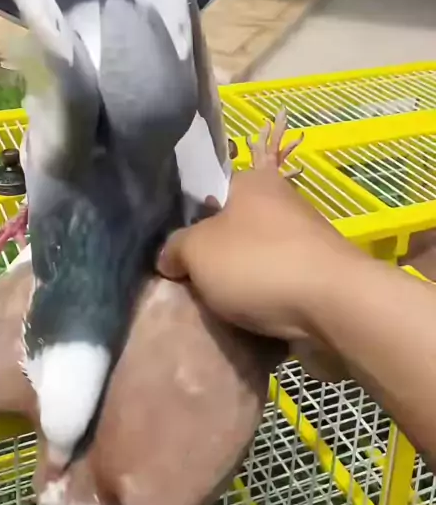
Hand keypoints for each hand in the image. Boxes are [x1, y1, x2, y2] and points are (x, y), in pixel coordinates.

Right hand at [158, 117, 361, 342]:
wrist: (335, 307)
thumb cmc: (258, 264)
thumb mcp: (196, 250)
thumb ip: (174, 248)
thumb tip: (170, 258)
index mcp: (251, 181)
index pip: (208, 188)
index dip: (186, 217)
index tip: (170, 247)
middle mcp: (279, 203)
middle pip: (230, 228)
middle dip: (210, 256)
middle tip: (184, 281)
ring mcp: (302, 240)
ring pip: (252, 260)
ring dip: (235, 283)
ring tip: (209, 309)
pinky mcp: (316, 275)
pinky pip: (275, 286)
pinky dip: (261, 302)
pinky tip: (242, 323)